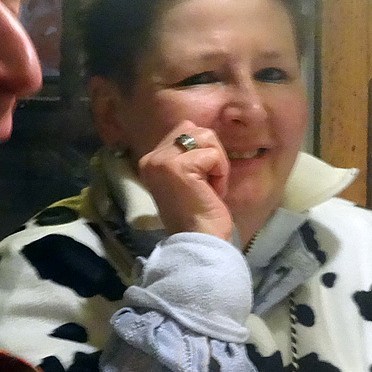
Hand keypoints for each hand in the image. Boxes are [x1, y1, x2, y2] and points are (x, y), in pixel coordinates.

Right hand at [135, 121, 233, 240]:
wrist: (200, 241)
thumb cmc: (199, 215)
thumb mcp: (187, 178)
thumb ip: (187, 154)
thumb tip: (197, 130)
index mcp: (151, 161)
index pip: (184, 130)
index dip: (202, 153)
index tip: (200, 182)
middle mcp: (152, 158)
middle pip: (195, 130)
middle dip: (211, 155)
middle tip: (208, 185)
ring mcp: (163, 162)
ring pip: (206, 137)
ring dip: (217, 164)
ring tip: (210, 188)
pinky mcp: (179, 167)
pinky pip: (213, 155)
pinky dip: (220, 174)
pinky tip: (212, 192)